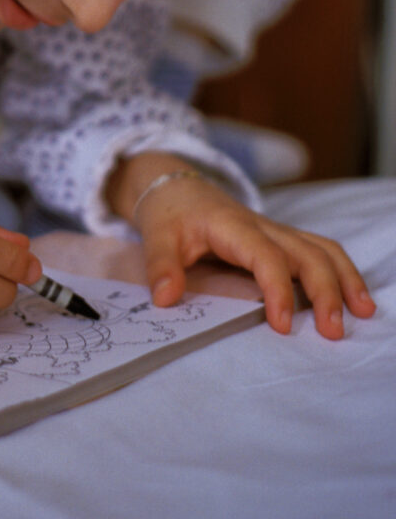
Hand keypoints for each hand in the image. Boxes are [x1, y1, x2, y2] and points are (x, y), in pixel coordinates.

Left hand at [106, 153, 375, 338]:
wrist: (174, 186)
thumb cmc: (169, 213)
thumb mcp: (156, 236)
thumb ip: (161, 266)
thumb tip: (165, 299)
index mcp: (233, 226)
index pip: (266, 256)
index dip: (278, 289)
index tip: (282, 325)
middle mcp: (263, 227)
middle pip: (307, 252)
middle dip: (326, 290)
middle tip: (332, 332)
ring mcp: (275, 232)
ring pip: (321, 248)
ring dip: (344, 278)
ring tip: (362, 312)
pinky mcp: (280, 240)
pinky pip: (319, 251)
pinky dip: (341, 271)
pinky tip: (353, 298)